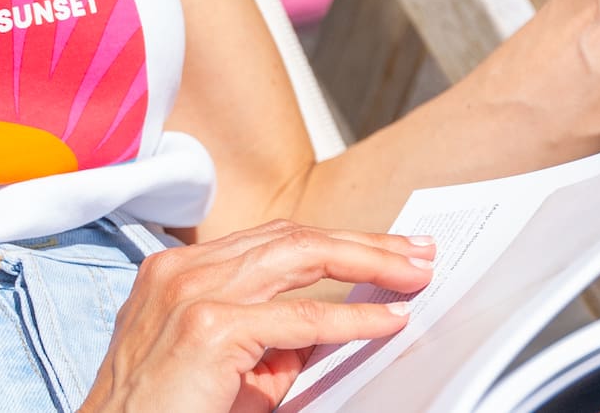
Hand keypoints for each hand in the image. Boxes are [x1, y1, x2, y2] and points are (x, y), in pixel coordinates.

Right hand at [82, 220, 435, 412]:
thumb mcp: (228, 362)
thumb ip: (275, 335)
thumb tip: (337, 322)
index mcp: (180, 269)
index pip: (276, 239)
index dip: (338, 240)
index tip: (389, 248)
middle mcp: (182, 270)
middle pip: (296, 238)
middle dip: (366, 242)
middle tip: (419, 252)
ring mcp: (192, 293)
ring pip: (304, 258)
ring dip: (371, 263)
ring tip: (414, 275)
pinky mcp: (209, 328)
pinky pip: (303, 317)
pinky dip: (355, 316)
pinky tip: (389, 319)